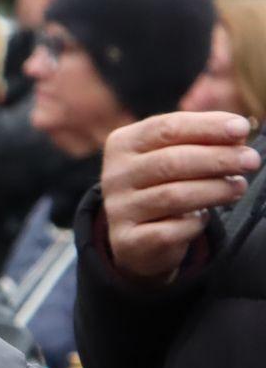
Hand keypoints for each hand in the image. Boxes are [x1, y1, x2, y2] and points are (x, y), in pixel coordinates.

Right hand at [100, 112, 260, 284]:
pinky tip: (204, 217)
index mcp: (124, 144)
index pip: (167, 128)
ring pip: (173, 196)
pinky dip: (195, 223)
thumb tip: (238, 133)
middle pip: (171, 161)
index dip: (207, 127)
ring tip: (239, 187)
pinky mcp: (127, 240)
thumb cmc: (165, 184)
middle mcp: (115, 175)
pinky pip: (169, 230)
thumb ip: (202, 140)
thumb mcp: (177, 154)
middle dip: (218, 159)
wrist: (138, 236)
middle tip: (251, 161)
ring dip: (215, 190)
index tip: (242, 128)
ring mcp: (118, 209)